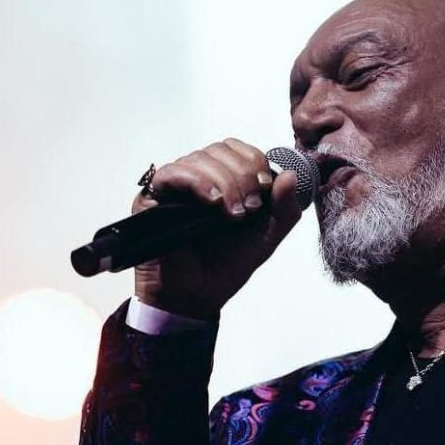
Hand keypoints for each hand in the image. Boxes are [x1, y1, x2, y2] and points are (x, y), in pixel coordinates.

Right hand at [131, 138, 302, 320]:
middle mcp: (198, 178)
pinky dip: (197, 182)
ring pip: (199, 158)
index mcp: (223, 180)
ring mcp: (175, 186)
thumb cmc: (226, 266)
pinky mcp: (153, 197)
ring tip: (233, 213)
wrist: (197, 295)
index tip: (264, 188)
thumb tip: (292, 175)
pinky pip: (171, 173)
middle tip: (250, 207)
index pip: (237, 149)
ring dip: (224, 181)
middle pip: (220, 149)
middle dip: (242, 174)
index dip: (253, 161)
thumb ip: (284, 208)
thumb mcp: (267, 237)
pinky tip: (212, 202)